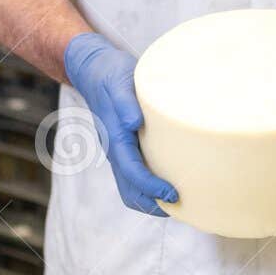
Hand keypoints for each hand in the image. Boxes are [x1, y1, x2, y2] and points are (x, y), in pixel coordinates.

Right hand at [63, 32, 178, 215]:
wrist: (93, 68)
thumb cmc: (110, 74)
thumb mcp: (119, 82)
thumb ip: (124, 102)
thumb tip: (133, 123)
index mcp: (115, 138)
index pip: (133, 173)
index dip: (152, 189)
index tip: (174, 195)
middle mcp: (115, 149)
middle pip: (130, 191)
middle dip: (153, 204)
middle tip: (182, 206)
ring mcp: (118, 150)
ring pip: (131, 187)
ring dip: (152, 199)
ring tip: (180, 201)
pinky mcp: (125, 146)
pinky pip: (135, 174)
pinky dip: (150, 186)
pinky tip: (171, 179)